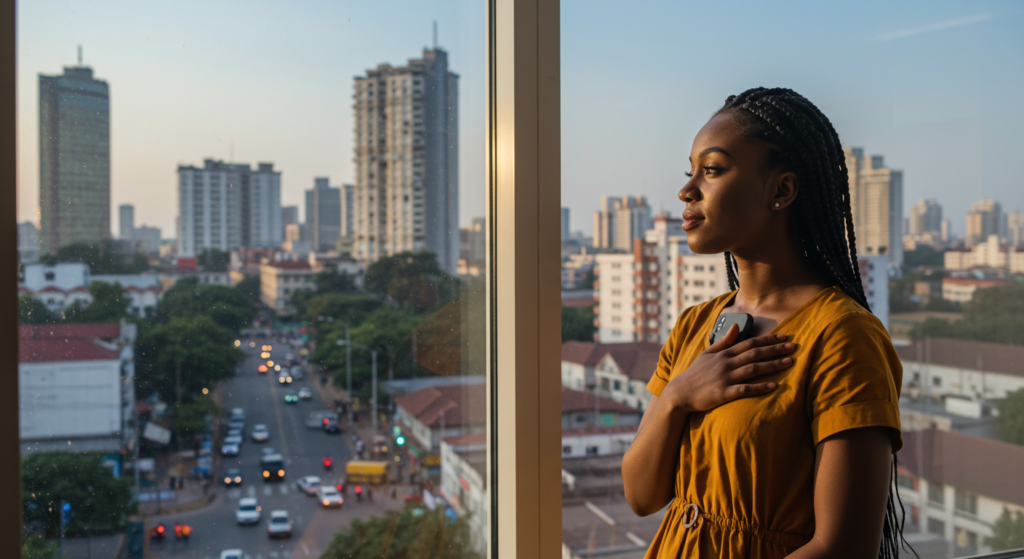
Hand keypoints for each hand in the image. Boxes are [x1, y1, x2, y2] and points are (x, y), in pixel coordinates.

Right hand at [661, 324, 795, 412]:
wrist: (680, 393)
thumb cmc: (695, 374)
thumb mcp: (707, 354)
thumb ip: (723, 341)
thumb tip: (735, 325)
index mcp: (723, 354)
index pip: (749, 342)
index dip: (768, 339)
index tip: (784, 336)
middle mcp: (726, 363)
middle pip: (755, 353)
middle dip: (775, 349)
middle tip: (793, 347)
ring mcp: (725, 378)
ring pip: (753, 369)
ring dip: (772, 365)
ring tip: (789, 362)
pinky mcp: (724, 393)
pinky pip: (745, 389)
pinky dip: (760, 387)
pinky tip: (774, 386)